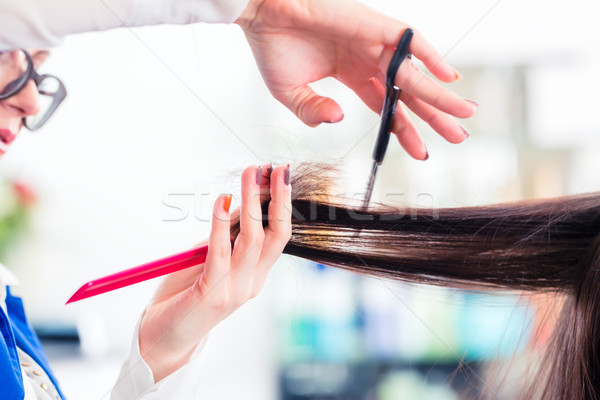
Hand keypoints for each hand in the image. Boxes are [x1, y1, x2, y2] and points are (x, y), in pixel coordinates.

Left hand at [139, 164, 291, 381]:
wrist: (162, 340)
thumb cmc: (184, 296)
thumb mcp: (211, 260)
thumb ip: (225, 238)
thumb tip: (236, 202)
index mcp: (256, 276)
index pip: (278, 235)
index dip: (282, 204)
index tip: (278, 174)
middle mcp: (252, 283)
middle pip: (276, 235)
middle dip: (280, 199)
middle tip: (278, 167)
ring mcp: (235, 289)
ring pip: (252, 238)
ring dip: (252, 201)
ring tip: (251, 172)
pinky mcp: (211, 293)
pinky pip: (219, 252)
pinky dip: (221, 223)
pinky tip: (222, 199)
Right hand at [237, 0, 476, 159]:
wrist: (261, 14)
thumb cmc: (272, 47)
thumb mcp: (290, 94)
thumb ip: (312, 112)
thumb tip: (338, 119)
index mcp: (352, 75)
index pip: (386, 106)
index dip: (404, 129)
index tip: (421, 151)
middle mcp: (368, 60)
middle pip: (408, 94)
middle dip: (433, 116)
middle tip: (457, 137)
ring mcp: (373, 43)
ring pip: (413, 74)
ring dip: (439, 94)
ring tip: (463, 115)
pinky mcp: (374, 26)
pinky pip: (409, 41)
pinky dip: (430, 56)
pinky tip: (449, 77)